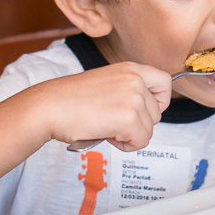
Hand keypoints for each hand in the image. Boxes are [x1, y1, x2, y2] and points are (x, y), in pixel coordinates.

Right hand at [39, 62, 171, 151]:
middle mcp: (136, 79)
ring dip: (129, 136)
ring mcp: (133, 98)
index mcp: (131, 68)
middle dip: (137, 124)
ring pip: (149, 130)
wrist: (49, 106)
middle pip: (157, 113)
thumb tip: (147, 112)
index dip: (158, 102)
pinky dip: (125, 146)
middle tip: (111, 121)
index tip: (141, 111)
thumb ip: (129, 91)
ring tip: (105, 126)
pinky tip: (106, 135)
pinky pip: (141, 142)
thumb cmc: (71, 99)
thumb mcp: (108, 83)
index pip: (165, 83)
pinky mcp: (128, 117)